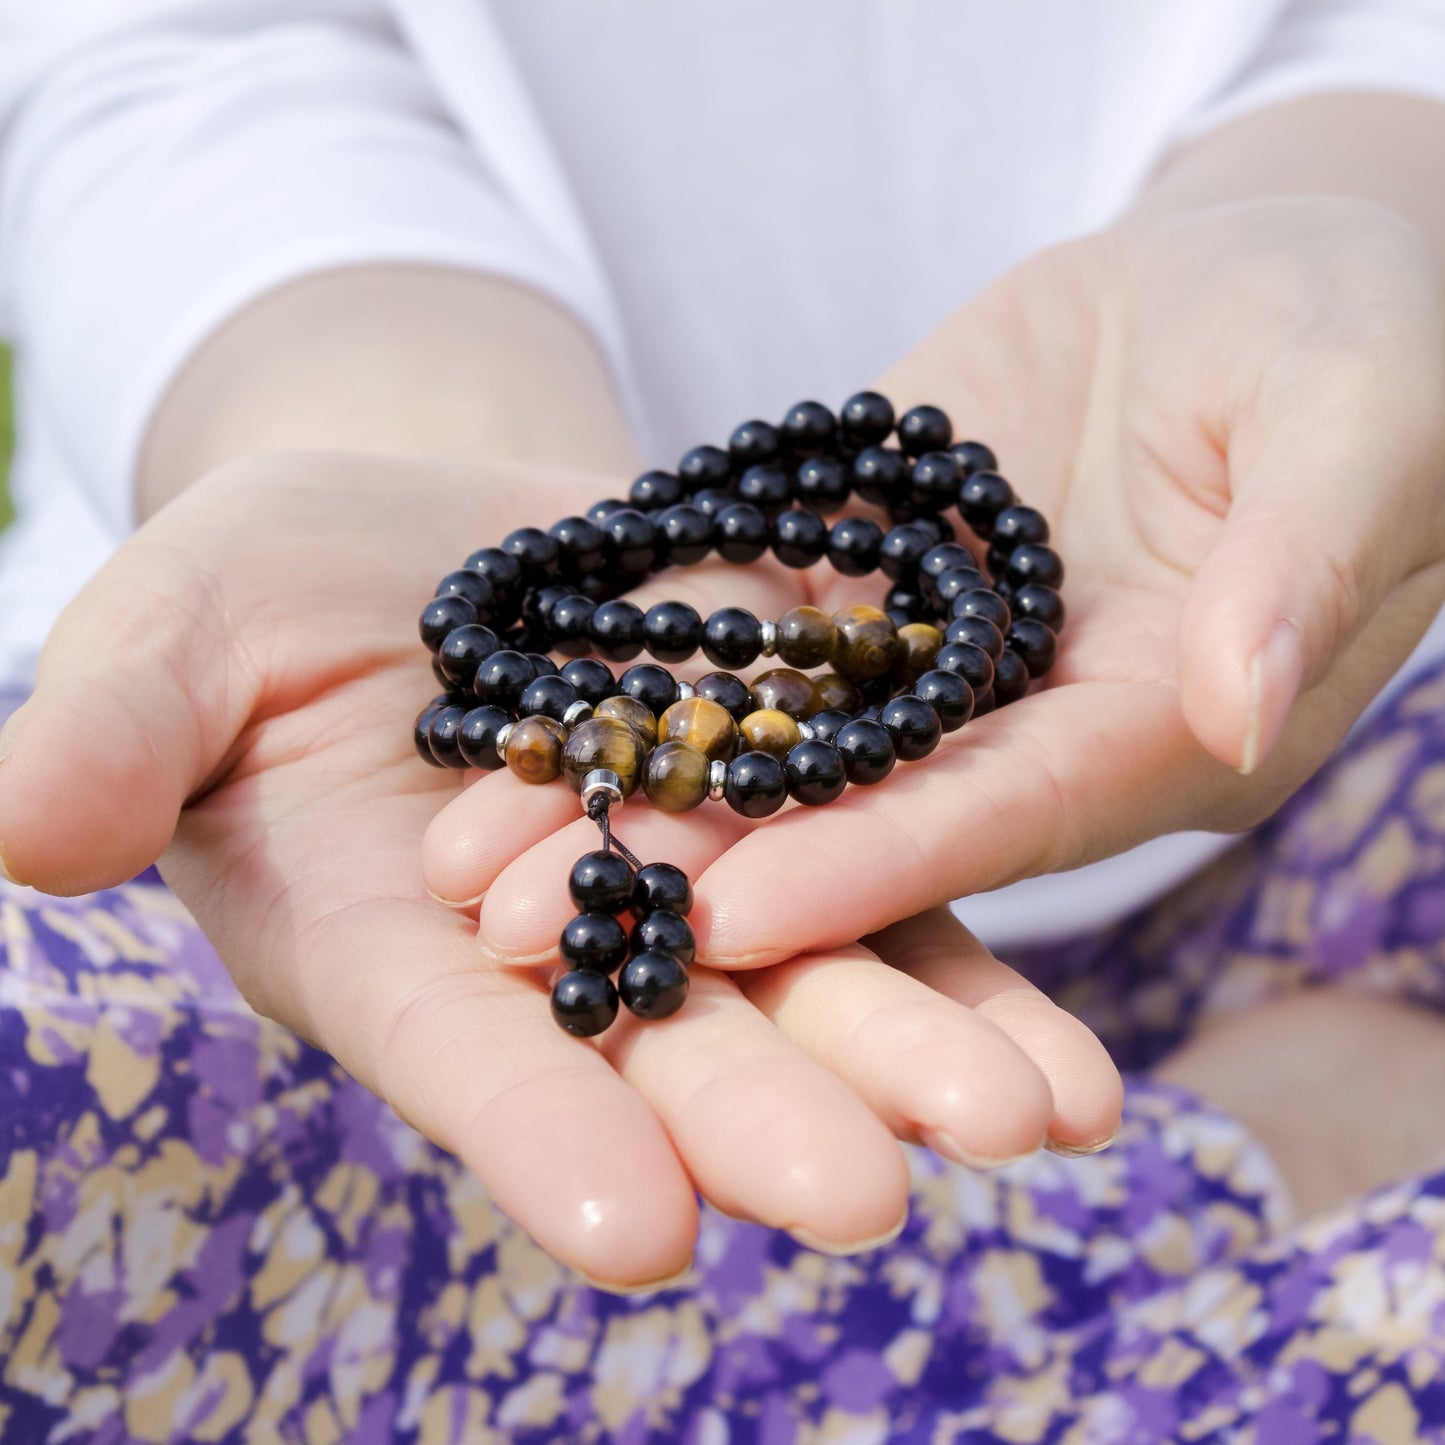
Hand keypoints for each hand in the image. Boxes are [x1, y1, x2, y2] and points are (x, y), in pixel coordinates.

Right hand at [0, 453, 1119, 1288]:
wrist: (428, 528)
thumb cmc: (263, 593)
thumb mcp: (170, 631)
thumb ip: (113, 730)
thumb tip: (26, 830)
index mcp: (398, 942)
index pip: (466, 1055)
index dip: (540, 1136)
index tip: (633, 1234)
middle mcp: (562, 948)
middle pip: (672, 1046)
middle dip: (771, 1119)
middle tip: (872, 1205)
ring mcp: (691, 878)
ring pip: (812, 983)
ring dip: (918, 1054)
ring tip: (1040, 1121)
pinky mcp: (791, 797)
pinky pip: (889, 877)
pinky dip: (973, 951)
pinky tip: (1071, 1043)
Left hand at [433, 196, 1444, 973]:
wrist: (1251, 274)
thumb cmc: (1355, 339)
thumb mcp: (1356, 422)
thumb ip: (1303, 564)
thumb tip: (1239, 698)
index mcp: (1151, 728)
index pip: (1000, 816)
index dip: (872, 867)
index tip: (730, 916)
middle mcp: (1019, 720)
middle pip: (847, 809)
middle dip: (691, 868)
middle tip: (520, 931)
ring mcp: (926, 648)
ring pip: (763, 727)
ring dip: (620, 782)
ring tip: (465, 851)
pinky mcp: (859, 566)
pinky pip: (742, 613)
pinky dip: (631, 655)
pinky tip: (510, 694)